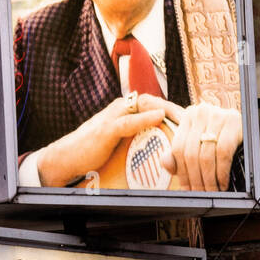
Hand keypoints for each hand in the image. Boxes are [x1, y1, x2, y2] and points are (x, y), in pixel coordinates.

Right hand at [37, 94, 180, 187]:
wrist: (66, 158)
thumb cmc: (91, 150)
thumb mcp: (117, 140)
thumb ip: (134, 136)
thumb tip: (157, 144)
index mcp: (122, 110)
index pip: (151, 103)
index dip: (171, 109)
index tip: (189, 118)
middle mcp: (119, 108)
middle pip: (151, 101)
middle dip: (173, 107)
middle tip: (193, 116)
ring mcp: (111, 117)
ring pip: (143, 105)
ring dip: (165, 109)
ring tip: (183, 116)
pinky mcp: (105, 129)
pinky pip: (128, 121)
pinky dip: (145, 117)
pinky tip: (159, 116)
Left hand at [161, 102, 242, 191]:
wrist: (246, 124)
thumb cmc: (220, 136)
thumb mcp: (198, 142)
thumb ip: (178, 154)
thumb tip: (166, 164)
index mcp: (188, 116)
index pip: (178, 148)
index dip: (181, 172)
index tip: (187, 189)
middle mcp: (200, 113)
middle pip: (191, 153)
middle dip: (195, 179)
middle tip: (200, 194)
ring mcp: (217, 115)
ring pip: (206, 155)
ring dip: (209, 180)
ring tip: (212, 192)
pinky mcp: (233, 121)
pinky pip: (223, 153)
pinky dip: (221, 172)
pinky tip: (222, 183)